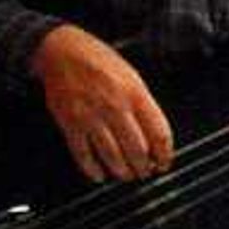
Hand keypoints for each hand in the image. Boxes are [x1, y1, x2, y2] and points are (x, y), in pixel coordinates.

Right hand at [33, 22, 171, 183]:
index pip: (159, 132)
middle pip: (137, 149)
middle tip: (145, 172)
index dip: (165, 153)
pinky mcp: (70, 124)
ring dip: (122, 171)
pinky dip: (92, 170)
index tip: (164, 162)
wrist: (63, 52)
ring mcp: (91, 117)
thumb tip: (153, 135)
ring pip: (111, 156)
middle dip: (144, 167)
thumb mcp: (132, 76)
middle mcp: (115, 107)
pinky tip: (99, 175)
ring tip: (127, 175)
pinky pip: (83, 155)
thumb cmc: (99, 61)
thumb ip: (143, 104)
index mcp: (135, 94)